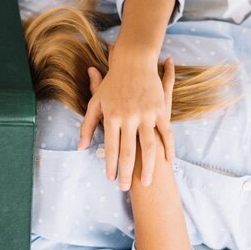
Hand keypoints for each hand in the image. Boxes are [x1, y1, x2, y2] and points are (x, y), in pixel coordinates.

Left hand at [84, 54, 175, 188]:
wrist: (134, 61)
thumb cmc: (112, 84)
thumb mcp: (96, 103)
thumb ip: (87, 125)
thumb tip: (81, 147)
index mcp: (112, 116)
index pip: (110, 148)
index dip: (110, 165)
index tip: (111, 179)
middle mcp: (129, 116)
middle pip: (128, 151)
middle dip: (127, 172)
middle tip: (126, 188)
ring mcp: (146, 113)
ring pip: (149, 146)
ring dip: (149, 166)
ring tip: (147, 182)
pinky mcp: (160, 109)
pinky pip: (166, 133)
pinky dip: (169, 148)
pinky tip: (168, 162)